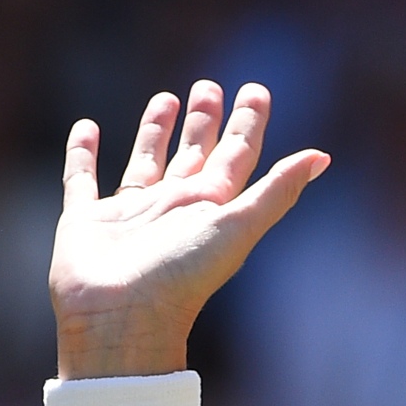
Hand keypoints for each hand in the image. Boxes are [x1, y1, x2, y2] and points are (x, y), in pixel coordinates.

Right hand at [51, 79, 328, 379]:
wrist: (121, 319)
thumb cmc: (182, 276)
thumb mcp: (237, 227)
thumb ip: (276, 191)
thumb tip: (323, 157)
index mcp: (212, 208)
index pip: (237, 155)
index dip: (249, 123)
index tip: (256, 89)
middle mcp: (174, 208)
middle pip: (195, 154)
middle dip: (205, 121)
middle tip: (210, 86)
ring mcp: (131, 214)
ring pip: (147, 162)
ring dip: (156, 131)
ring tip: (166, 98)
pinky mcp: (87, 220)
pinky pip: (83, 178)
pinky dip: (83, 154)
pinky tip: (87, 128)